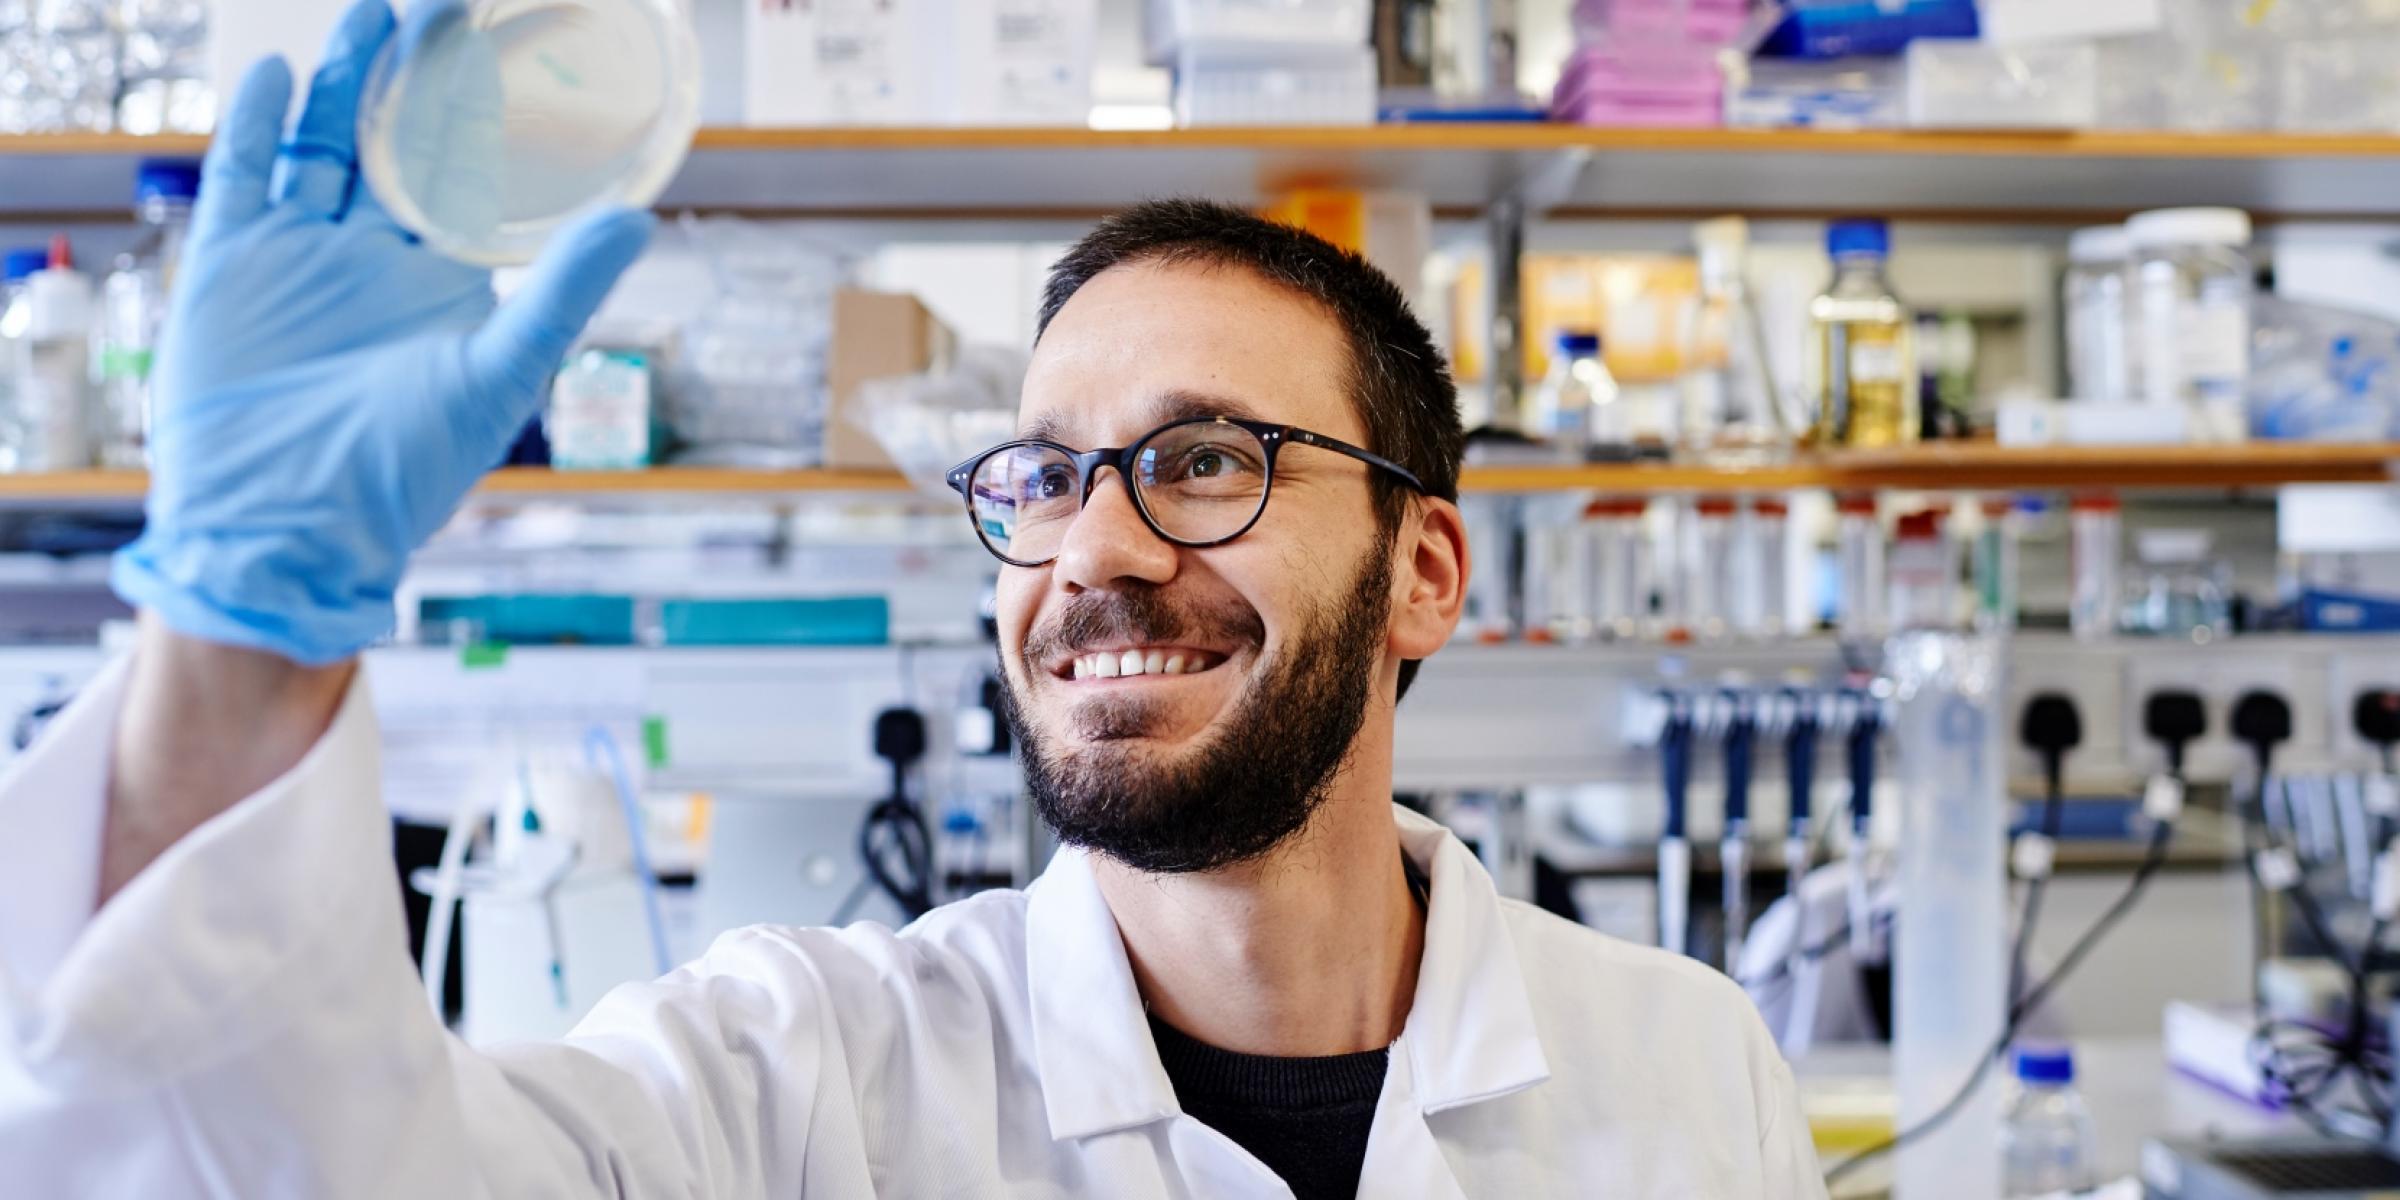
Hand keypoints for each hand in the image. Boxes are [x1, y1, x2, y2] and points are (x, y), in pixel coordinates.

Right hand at [111, 0, 652, 665]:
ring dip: (345, 84)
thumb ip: (562, 292)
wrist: (292, 528)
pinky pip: (244, 179)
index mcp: (444, 279)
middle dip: (415, 77)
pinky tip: (276, 77)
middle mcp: (375, 259)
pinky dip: (255, 127)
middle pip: (395, 144)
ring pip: (323, 146)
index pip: (468, 177)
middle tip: (442, 6)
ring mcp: (303, 257)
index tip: (514, 50)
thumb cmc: (407, 472)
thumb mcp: (499, 372)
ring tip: (374, 16)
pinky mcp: (236, 268)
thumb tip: (639, 219)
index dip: (484, 116)